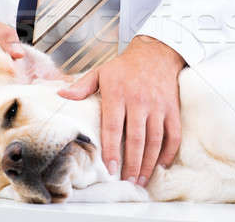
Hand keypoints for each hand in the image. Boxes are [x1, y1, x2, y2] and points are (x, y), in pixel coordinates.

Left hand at [58, 35, 184, 185]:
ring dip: (149, 163)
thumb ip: (82, 86)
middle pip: (136, 138)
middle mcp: (139, 101)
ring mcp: (158, 105)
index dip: (112, 150)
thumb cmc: (125, 66)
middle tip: (128, 182)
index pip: (113, 127)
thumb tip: (61, 95)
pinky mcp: (172, 108)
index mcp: (118, 93)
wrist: (156, 52)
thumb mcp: (101, 72)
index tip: (110, 168)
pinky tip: (161, 165)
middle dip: (132, 164)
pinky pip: (173, 134)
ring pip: (155, 140)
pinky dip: (169, 152)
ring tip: (141, 180)